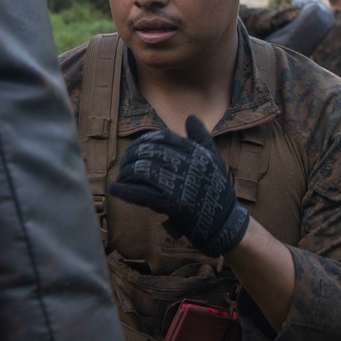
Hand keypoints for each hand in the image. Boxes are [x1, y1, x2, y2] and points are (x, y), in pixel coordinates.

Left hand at [110, 116, 248, 256]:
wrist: (224, 223)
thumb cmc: (216, 189)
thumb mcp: (213, 160)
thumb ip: (201, 137)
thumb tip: (191, 117)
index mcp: (195, 152)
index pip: (162, 138)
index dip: (143, 141)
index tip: (134, 149)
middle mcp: (187, 165)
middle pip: (147, 152)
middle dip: (130, 157)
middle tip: (124, 165)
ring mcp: (179, 184)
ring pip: (141, 171)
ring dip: (125, 174)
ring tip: (120, 178)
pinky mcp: (172, 204)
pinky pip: (141, 193)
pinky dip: (124, 190)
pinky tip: (115, 189)